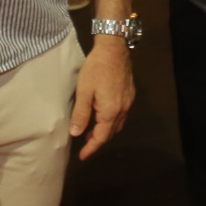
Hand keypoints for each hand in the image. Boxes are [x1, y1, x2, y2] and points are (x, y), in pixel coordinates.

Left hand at [70, 38, 134, 158]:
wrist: (114, 48)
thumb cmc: (96, 68)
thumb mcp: (83, 91)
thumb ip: (80, 113)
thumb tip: (76, 134)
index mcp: (110, 110)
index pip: (101, 136)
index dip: (91, 148)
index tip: (82, 156)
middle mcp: (122, 109)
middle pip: (111, 132)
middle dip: (98, 140)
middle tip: (84, 142)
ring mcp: (128, 101)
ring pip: (117, 124)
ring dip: (105, 130)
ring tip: (91, 130)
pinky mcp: (130, 94)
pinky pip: (121, 114)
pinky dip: (111, 120)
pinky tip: (102, 114)